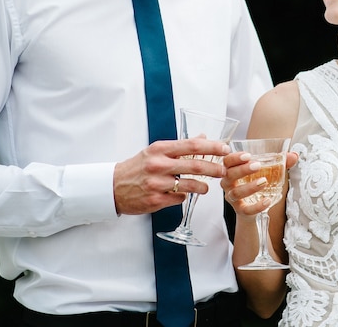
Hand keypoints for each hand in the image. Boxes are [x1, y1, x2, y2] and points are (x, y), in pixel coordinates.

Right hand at [113, 138, 230, 214]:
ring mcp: (157, 184)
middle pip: (195, 166)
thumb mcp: (155, 151)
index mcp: (160, 150)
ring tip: (206, 188)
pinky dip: (184, 196)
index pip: (191, 145)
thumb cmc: (137, 167)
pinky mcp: (155, 200)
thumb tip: (203, 137)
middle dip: (214, 168)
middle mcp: (158, 165)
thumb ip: (180, 146)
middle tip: (224, 171)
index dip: (211, 147)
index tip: (225, 149)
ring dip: (203, 187)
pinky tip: (183, 194)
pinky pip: (179, 198)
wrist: (112, 187)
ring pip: (190, 185)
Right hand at [221, 151, 297, 217]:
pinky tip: (267, 200)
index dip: (235, 157)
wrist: (252, 208)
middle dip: (242, 170)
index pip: (227, 161)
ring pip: (236, 192)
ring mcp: (233, 198)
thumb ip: (280, 163)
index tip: (248, 155)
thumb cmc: (256, 183)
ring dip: (250, 187)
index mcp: (232, 170)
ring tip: (264, 182)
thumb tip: (294, 156)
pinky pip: (246, 209)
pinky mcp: (240, 210)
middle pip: (229, 175)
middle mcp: (228, 184)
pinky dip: (257, 206)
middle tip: (257, 165)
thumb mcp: (267, 172)